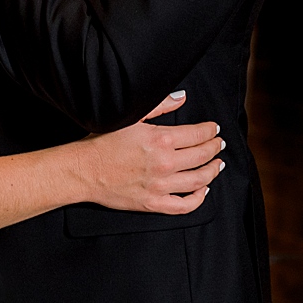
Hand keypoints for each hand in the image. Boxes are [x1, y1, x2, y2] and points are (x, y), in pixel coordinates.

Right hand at [75, 91, 224, 214]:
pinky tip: (202, 190)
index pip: (198, 134)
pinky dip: (198, 198)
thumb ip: (160, 105)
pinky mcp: (153, 203)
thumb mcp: (131, 116)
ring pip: (199, 180)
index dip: (210, 130)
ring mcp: (160, 186)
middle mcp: (164, 164)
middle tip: (218, 144)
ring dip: (212, 171)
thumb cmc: (103, 141)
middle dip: (215, 148)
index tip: (214, 129)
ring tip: (217, 165)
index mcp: (160, 139)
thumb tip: (182, 97)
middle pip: (202, 156)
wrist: (84, 170)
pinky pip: (184, 205)